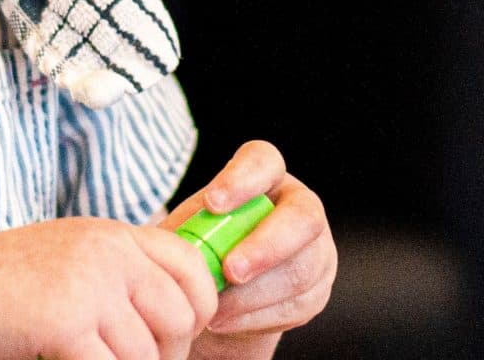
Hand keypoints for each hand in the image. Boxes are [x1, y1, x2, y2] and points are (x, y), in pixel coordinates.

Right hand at [0, 216, 217, 359]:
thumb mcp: (69, 258)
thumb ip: (117, 271)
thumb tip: (176, 310)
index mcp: (114, 235)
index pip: (193, 266)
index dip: (198, 309)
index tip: (177, 337)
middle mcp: (109, 252)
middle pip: (181, 316)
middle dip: (169, 354)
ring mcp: (88, 285)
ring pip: (147, 354)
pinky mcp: (65, 322)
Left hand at [158, 140, 334, 355]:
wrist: (220, 295)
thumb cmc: (202, 248)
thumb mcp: (188, 231)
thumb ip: (183, 232)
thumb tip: (167, 244)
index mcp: (266, 177)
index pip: (264, 162)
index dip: (243, 180)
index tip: (212, 204)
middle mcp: (300, 207)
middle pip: (303, 219)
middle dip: (265, 247)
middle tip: (230, 270)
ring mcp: (316, 252)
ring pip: (300, 272)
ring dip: (253, 294)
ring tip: (213, 308)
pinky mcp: (315, 292)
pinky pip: (294, 307)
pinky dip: (254, 318)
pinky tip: (224, 320)